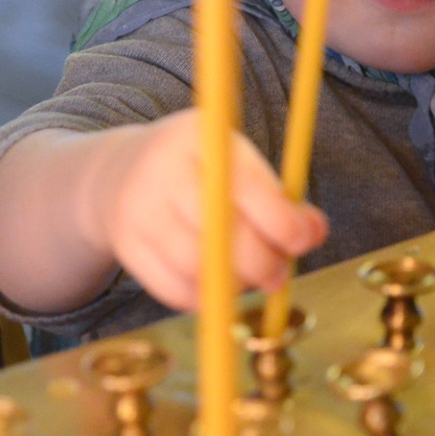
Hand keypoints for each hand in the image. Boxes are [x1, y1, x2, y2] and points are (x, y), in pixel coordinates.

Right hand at [84, 110, 328, 310]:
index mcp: (198, 137)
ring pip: (197, 266)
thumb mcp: (237, 163)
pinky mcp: (127, 247)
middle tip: (279, 274)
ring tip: (249, 277)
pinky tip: (218, 286)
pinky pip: (173, 290)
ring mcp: (138, 210)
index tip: (302, 241)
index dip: (280, 221)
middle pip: (219, 230)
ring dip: (234, 283)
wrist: (118, 173)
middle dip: (261, 261)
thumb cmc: (199, 171)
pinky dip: (204, 298)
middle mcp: (162, 170)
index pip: (244, 184)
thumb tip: (316, 230)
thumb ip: (280, 197)